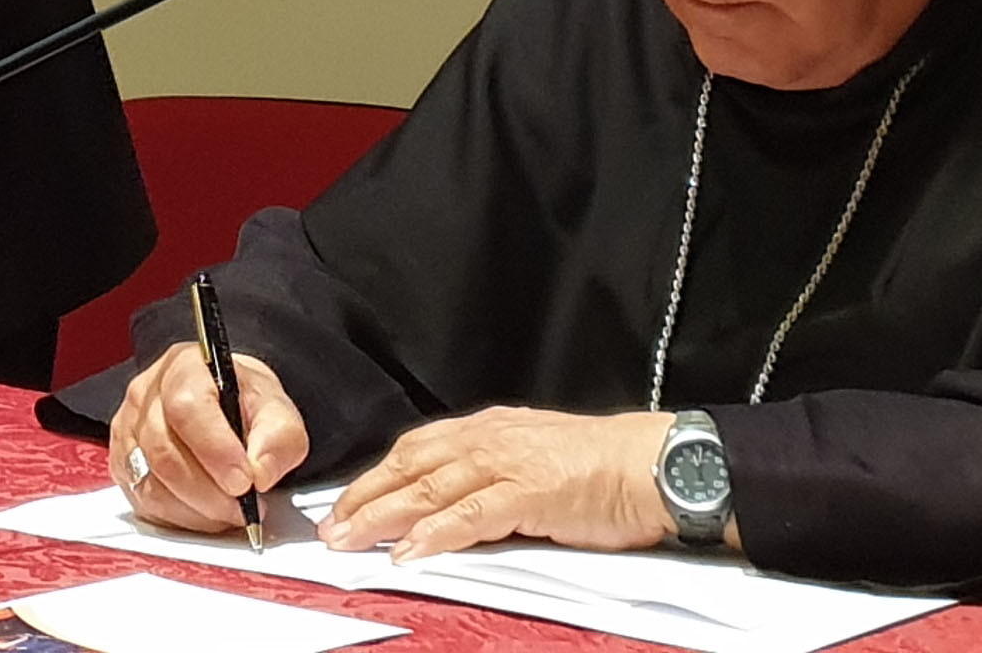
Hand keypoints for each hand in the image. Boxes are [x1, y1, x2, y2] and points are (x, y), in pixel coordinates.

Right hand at [108, 341, 308, 534]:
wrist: (223, 407)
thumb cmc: (243, 404)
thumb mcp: (277, 410)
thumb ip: (279, 436)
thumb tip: (260, 472)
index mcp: (184, 367)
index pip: (187, 407)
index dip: (215, 450)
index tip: (244, 482)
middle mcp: (146, 395)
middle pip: (164, 453)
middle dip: (210, 493)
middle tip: (244, 507)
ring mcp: (128, 430)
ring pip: (151, 485)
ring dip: (197, 511)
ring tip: (230, 511)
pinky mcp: (122, 464)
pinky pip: (144, 503)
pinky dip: (180, 518)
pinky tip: (205, 512)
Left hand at [317, 406, 678, 559]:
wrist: (651, 464)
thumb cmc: (598, 468)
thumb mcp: (531, 460)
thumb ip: (489, 479)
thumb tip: (448, 507)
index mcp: (487, 430)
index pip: (415, 451)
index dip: (375, 478)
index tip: (344, 503)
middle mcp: (489, 439)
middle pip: (409, 467)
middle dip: (364, 498)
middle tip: (330, 529)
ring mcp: (507, 463)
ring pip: (429, 489)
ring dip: (384, 517)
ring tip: (351, 541)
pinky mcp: (529, 492)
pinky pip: (471, 514)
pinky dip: (436, 533)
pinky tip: (409, 551)